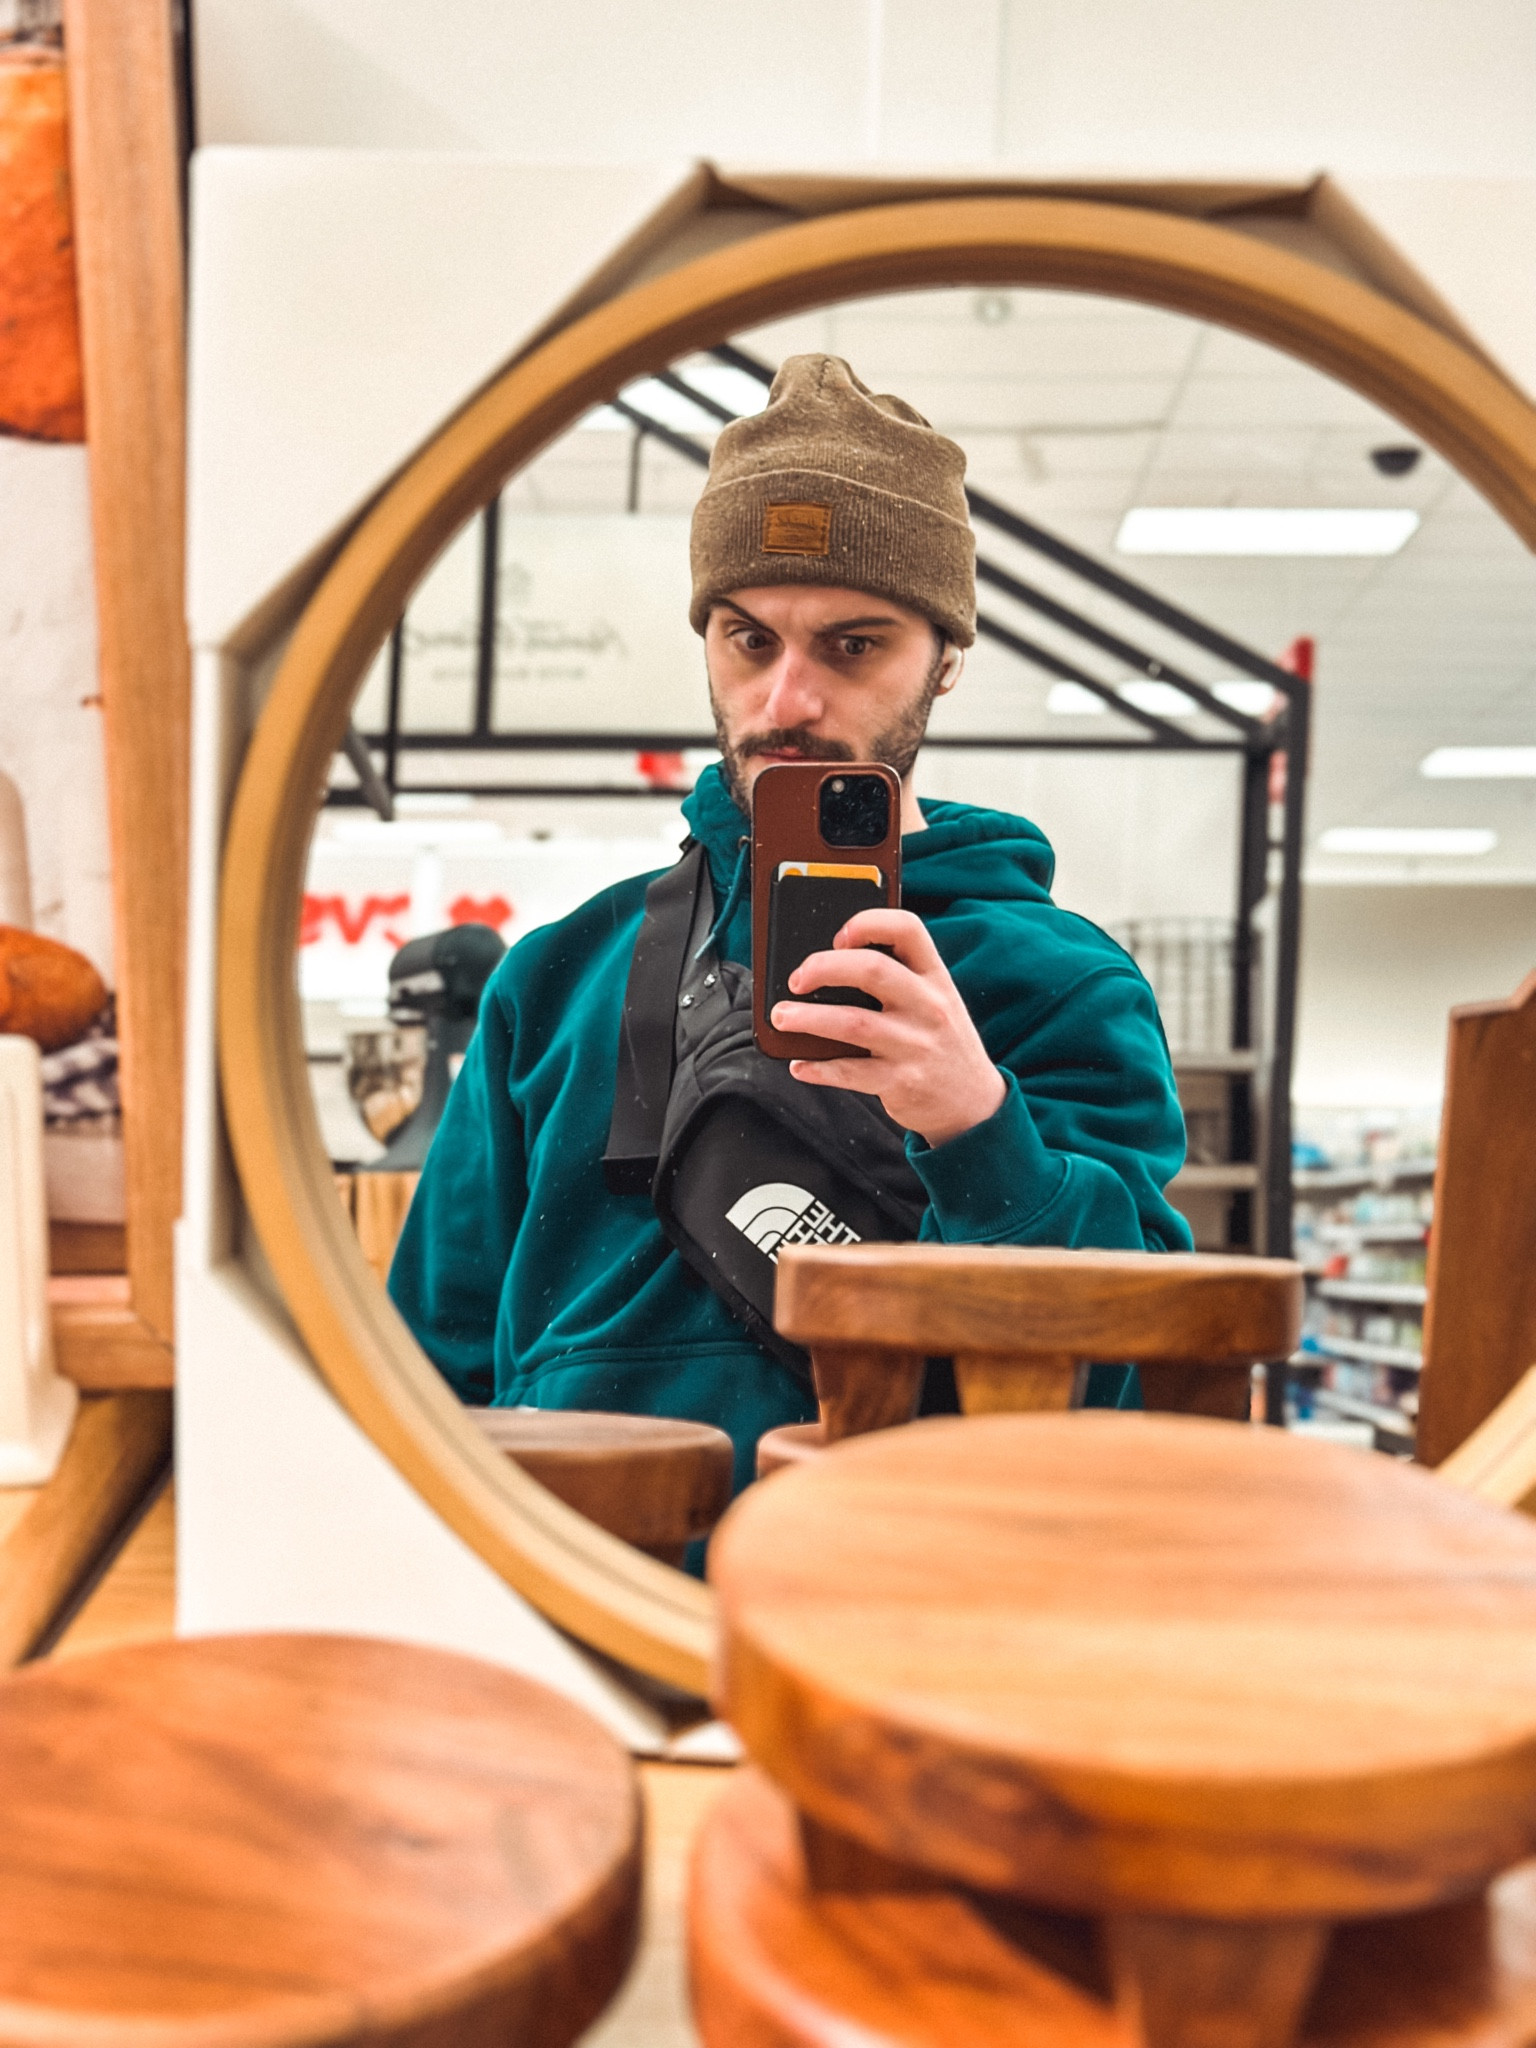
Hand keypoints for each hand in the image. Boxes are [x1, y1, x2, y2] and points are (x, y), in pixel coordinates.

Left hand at [770, 908, 1005, 1148]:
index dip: (868, 923)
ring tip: (782, 1017)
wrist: (975, 1103)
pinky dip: (818, 1069)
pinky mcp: (901, 1082)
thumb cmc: (941, 1043)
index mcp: (936, 977)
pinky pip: (850, 1072)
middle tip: (796, 979)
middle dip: (822, 968)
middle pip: (871, 970)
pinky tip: (800, 1065)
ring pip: (852, 1023)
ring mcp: (915, 1045)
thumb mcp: (937, 1002)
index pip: (908, 929)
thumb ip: (900, 980)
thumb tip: (829, 965)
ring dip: (808, 1018)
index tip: (838, 936)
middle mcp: (929, 1007)